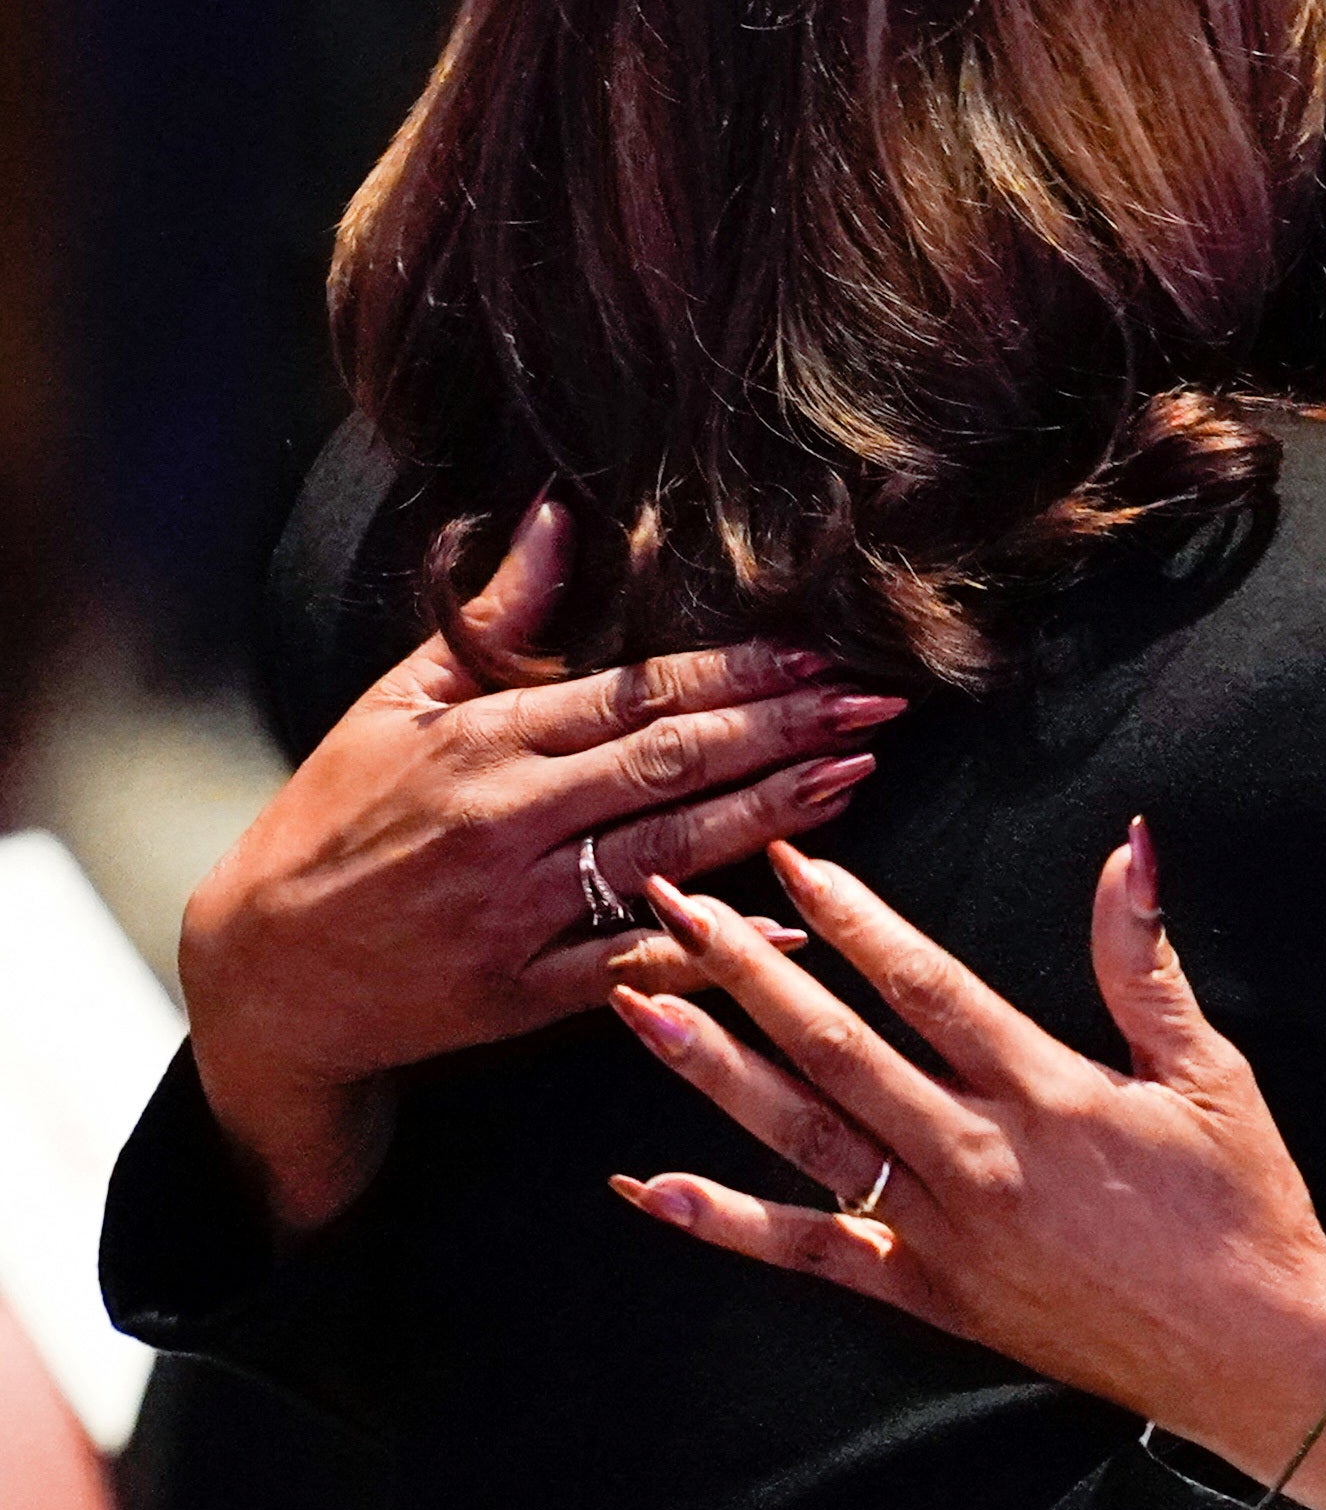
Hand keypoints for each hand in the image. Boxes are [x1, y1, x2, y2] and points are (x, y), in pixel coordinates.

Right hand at [184, 498, 906, 1232]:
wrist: (263, 970)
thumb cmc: (334, 820)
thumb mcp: (397, 704)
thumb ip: (493, 621)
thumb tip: (558, 518)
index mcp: (485, 741)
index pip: (636, 693)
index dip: (738, 671)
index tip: (819, 650)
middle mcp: (508, 819)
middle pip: (673, 763)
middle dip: (784, 728)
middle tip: (878, 700)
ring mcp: (519, 910)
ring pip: (670, 851)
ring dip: (773, 812)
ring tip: (857, 771)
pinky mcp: (523, 992)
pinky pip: (635, 960)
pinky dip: (713, 941)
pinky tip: (789, 918)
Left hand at [614, 834, 1325, 1509]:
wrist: (1252, 1352)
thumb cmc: (1243, 1204)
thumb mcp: (1210, 1068)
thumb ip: (1145, 960)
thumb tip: (1128, 846)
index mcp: (1044, 1091)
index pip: (924, 985)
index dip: (852, 920)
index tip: (789, 865)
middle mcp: (974, 1158)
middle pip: (836, 1050)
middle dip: (749, 973)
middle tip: (674, 910)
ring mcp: (940, 1235)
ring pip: (804, 1138)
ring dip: (716, 1070)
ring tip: (640, 1010)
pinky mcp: (930, 1297)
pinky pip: (813, 1255)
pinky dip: (728, 1224)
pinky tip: (652, 1188)